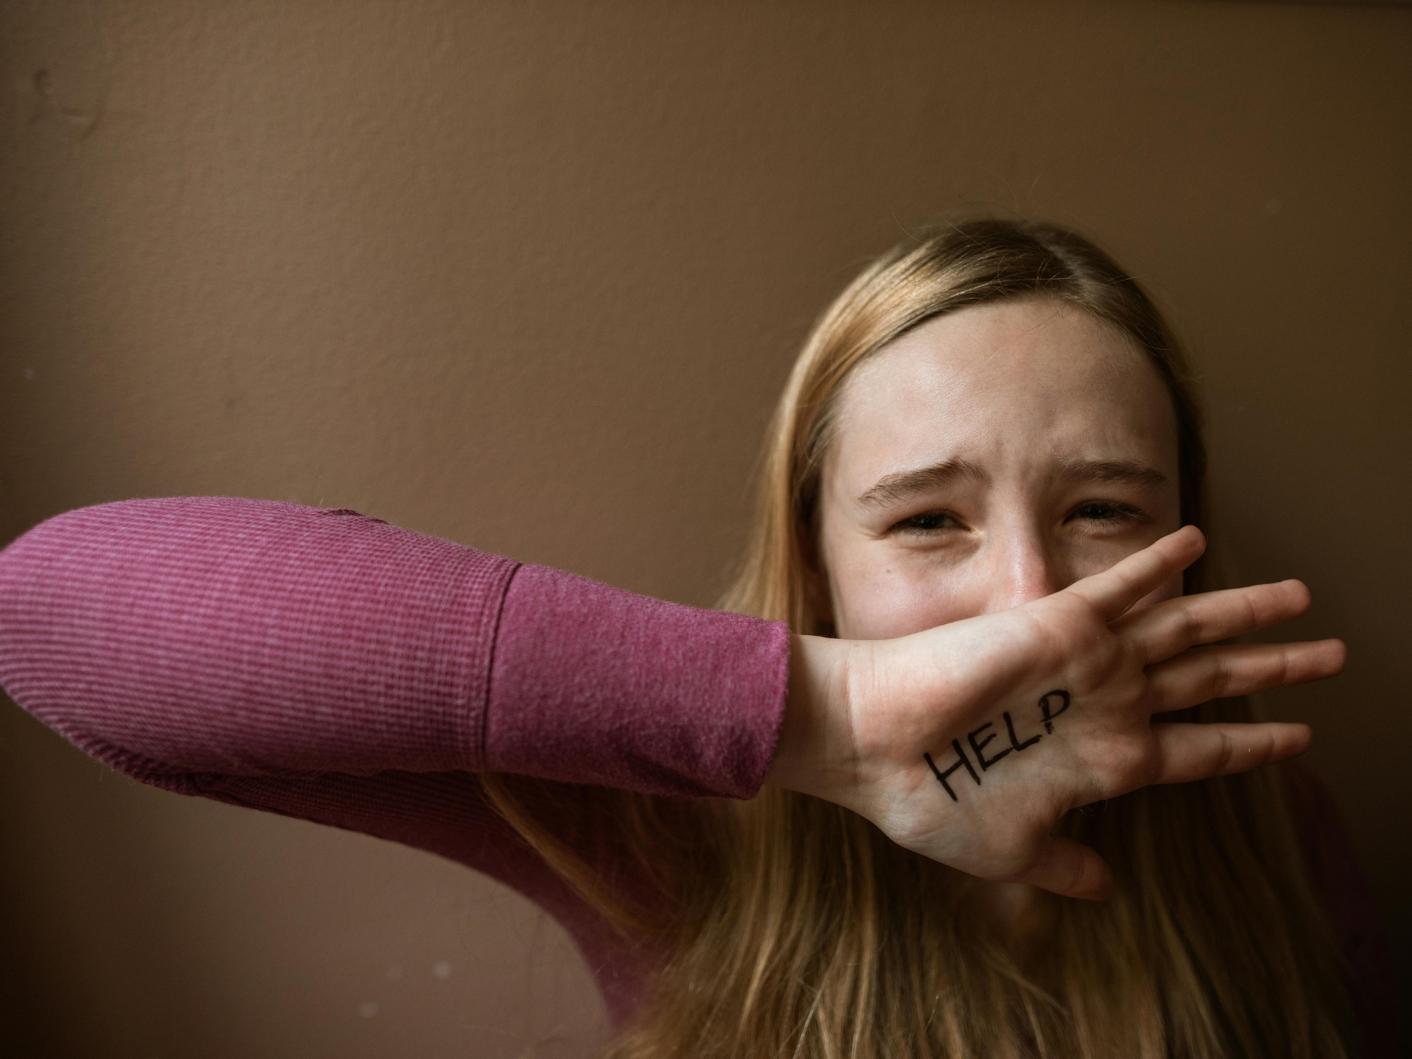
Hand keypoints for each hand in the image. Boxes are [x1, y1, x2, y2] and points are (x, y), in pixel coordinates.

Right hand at [773, 526, 1345, 900]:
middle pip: (1210, 680)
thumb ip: (1067, 864)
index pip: (1200, 749)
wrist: (873, 745)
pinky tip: (1197, 541)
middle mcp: (1107, 705)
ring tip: (1303, 597)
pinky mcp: (1057, 626)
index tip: (1298, 736)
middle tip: (1334, 655)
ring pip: (1186, 629)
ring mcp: (1088, 663)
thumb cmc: (932, 802)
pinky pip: (1121, 587)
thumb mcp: (1011, 851)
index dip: (1253, 743)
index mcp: (1105, 761)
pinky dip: (1159, 564)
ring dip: (1245, 611)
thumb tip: (1106, 886)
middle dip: (1275, 667)